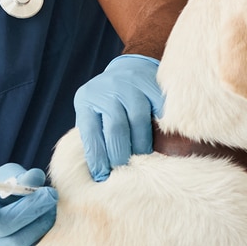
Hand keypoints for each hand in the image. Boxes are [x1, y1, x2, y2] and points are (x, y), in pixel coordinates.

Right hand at [0, 164, 56, 245]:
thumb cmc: (1, 193)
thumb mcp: (6, 177)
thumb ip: (20, 176)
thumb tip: (37, 179)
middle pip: (2, 227)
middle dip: (31, 209)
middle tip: (51, 195)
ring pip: (18, 243)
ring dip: (40, 224)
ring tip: (53, 209)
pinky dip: (42, 240)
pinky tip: (50, 224)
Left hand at [74, 54, 165, 181]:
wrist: (129, 70)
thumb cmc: (107, 102)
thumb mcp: (92, 113)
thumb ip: (94, 136)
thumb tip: (98, 173)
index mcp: (86, 99)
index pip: (90, 132)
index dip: (97, 157)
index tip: (102, 176)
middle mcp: (108, 89)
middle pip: (115, 127)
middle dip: (120, 154)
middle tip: (123, 170)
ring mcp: (132, 85)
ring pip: (138, 121)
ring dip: (141, 145)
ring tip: (141, 159)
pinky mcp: (153, 85)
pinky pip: (159, 112)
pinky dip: (160, 129)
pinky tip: (160, 141)